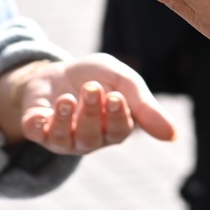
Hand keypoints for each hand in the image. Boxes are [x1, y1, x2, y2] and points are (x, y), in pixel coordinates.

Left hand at [0, 53, 176, 153]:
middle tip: (92, 88)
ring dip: (65, 120)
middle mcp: (88, 138)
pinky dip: (39, 125)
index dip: (117, 116)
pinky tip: (44, 112)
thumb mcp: (123, 81)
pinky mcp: (36, 128)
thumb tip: (174, 136)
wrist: (59, 70)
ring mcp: (61, 137)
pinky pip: (36, 134)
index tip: (116, 97)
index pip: (118, 131)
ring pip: (64, 139)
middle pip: (91, 136)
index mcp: (112, 128)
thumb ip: (145, 106)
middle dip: (91, 113)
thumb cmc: (97, 77)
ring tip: (67, 99)